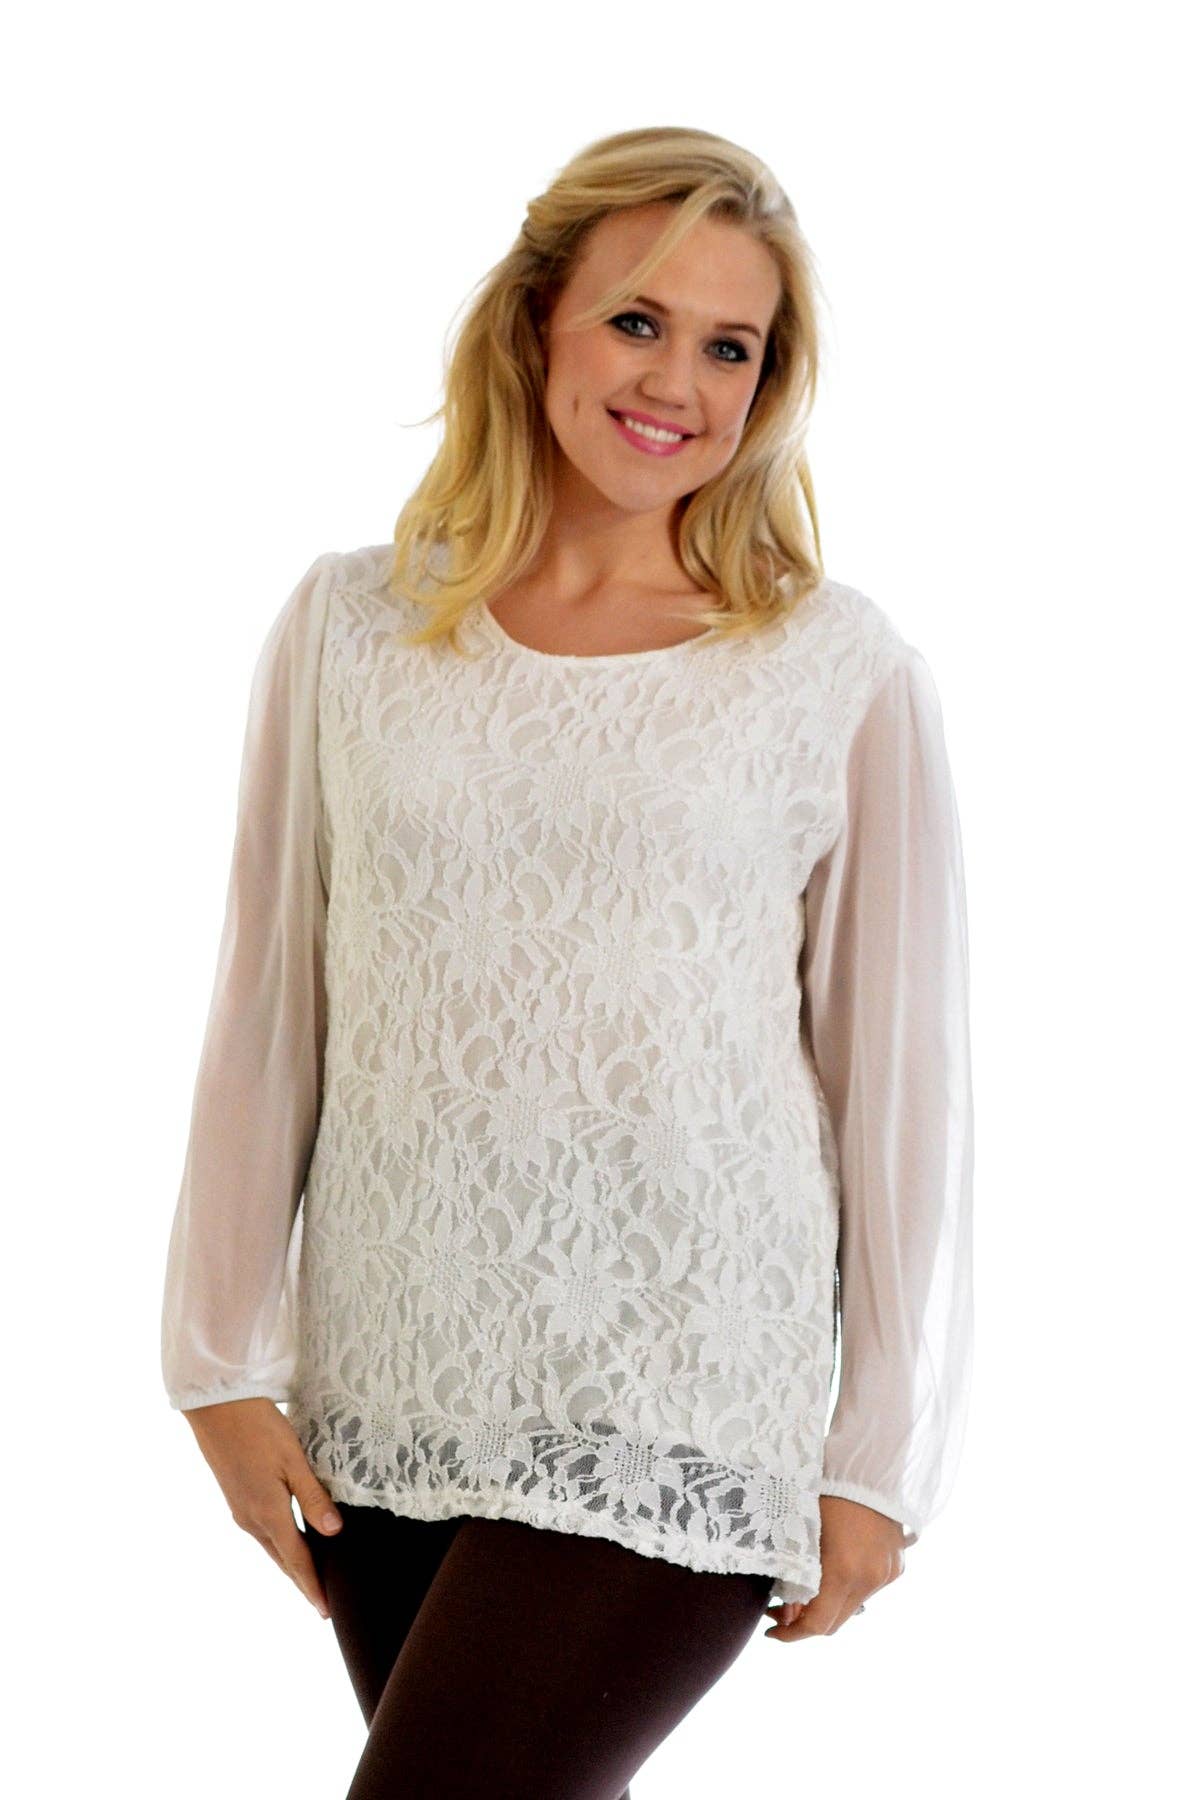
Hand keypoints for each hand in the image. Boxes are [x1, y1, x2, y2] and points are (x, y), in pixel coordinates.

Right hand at [183, 1397, 343, 1619]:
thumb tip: (333, 1533)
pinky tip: (290, 1540)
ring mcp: (241, 1510)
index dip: (313, 1586)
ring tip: (312, 1576)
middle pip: (283, 1559)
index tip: (327, 1612)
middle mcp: (251, 1520)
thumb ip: (312, 1497)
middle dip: (303, 1581)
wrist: (217, 1406)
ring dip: (292, 1563)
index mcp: (268, 1514)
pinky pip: (263, 1532)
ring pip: (272, 1546)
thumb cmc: (259, 1428)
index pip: (297, 1560)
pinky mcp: (237, 1498)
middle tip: (323, 1602)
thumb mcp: (293, 1460)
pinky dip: (280, 1544)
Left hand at [763, 1495, 904, 1641]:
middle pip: (836, 1622)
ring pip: (852, 1607)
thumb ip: (796, 1574)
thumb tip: (788, 1612)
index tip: (772, 1630)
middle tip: (781, 1610)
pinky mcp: (897, 1567)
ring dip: (829, 1604)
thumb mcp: (802, 1530)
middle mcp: (870, 1578)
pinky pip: (869, 1589)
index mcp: (844, 1569)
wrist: (868, 1465)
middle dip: (806, 1622)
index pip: (818, 1625)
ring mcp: (887, 1574)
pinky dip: (849, 1588)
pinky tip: (834, 1570)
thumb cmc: (827, 1491)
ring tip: (806, 1588)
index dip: (792, 1633)